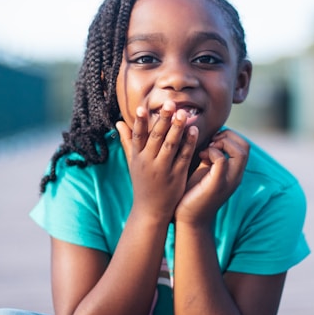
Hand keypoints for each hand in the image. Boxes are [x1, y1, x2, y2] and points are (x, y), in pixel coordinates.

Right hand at [116, 101, 198, 222]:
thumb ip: (127, 142)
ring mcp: (163, 169)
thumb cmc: (142, 183)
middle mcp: (149, 162)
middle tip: (170, 103)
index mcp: (137, 157)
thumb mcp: (132, 163)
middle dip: (163, 120)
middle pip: (156, 138)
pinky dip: (189, 143)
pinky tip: (195, 130)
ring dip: (177, 128)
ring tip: (183, 113)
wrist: (151, 211)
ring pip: (171, 145)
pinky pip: (184, 156)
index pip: (137, 137)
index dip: (140, 122)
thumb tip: (119, 122)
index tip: (142, 108)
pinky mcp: (177, 176)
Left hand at [175, 130, 248, 226]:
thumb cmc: (192, 193)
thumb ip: (210, 156)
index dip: (229, 136)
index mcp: (234, 172)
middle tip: (210, 141)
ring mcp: (229, 181)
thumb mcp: (204, 170)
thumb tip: (208, 136)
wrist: (188, 219)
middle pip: (245, 146)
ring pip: (240, 152)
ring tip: (206, 149)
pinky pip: (222, 161)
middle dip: (228, 136)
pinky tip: (201, 156)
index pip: (244, 146)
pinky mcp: (217, 185)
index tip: (212, 139)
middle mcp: (236, 176)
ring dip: (222, 143)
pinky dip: (212, 152)